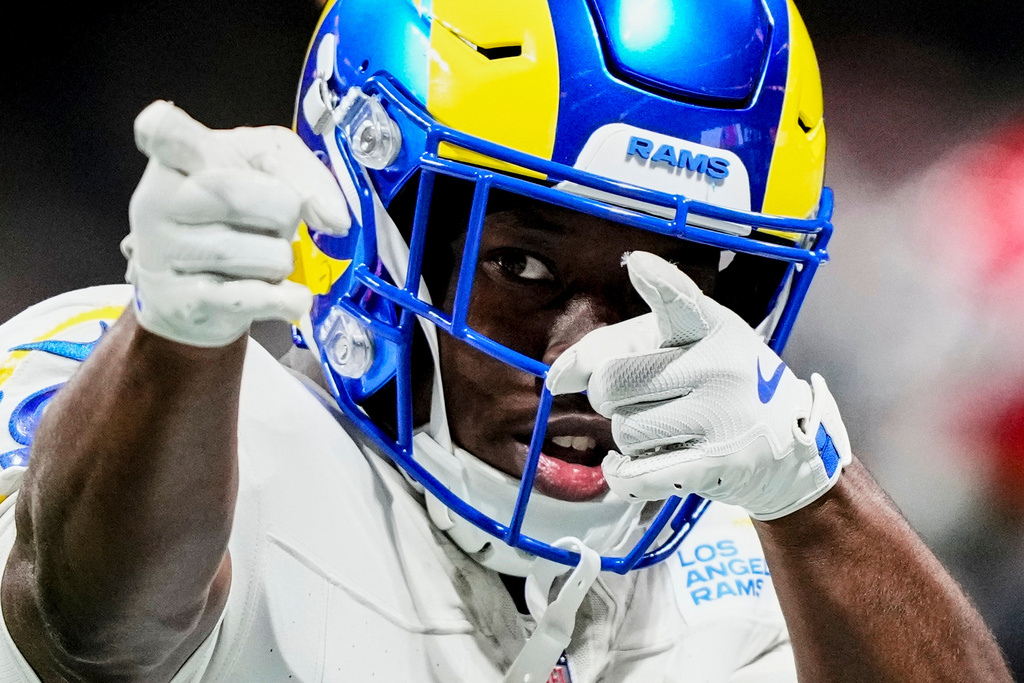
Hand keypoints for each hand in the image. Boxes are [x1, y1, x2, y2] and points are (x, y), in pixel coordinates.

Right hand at [123, 100, 349, 346]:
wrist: (195, 293)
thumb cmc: (232, 215)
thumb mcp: (266, 168)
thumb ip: (304, 174)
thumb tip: (334, 218)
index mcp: (175, 157)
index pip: (165, 132)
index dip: (170, 131)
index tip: (168, 135)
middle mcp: (158, 201)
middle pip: (254, 197)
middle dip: (285, 213)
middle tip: (270, 222)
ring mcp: (166, 255)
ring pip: (269, 255)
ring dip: (282, 260)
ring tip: (259, 260)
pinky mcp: (185, 303)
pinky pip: (260, 298)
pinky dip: (290, 300)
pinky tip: (290, 297)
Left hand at [546, 251, 850, 519]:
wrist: (792, 444)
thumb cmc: (719, 386)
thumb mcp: (686, 349)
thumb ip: (616, 348)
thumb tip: (556, 379)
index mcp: (712, 327)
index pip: (681, 301)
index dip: (658, 283)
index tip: (641, 264)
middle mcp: (720, 367)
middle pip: (612, 382)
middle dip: (607, 395)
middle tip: (638, 398)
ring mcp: (721, 417)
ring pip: (623, 430)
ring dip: (628, 437)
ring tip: (664, 430)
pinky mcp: (716, 465)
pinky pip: (636, 473)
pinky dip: (622, 473)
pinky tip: (636, 463)